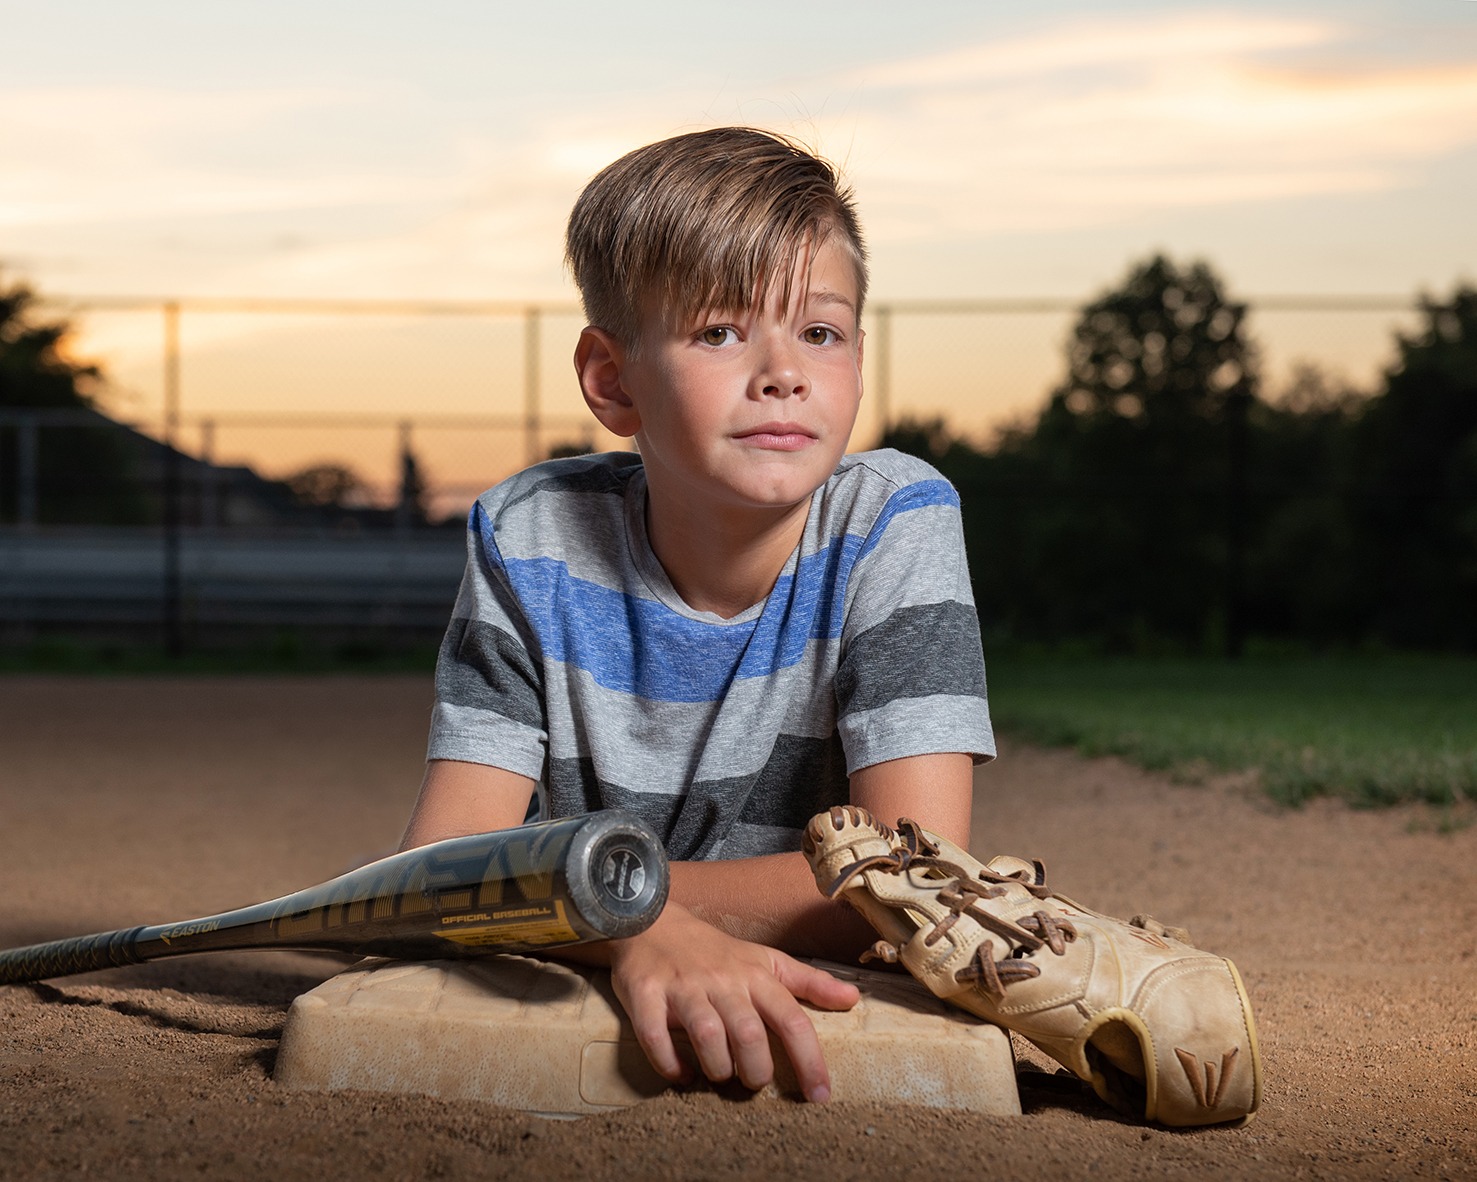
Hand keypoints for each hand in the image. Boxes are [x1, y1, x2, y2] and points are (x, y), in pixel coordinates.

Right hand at [607, 902, 859, 1102]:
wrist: (654, 921)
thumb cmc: (715, 951)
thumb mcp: (766, 960)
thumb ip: (809, 982)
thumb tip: (854, 998)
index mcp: (755, 975)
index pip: (792, 1019)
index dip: (810, 1060)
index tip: (820, 1096)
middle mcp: (722, 981)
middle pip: (749, 1035)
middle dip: (756, 1070)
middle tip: (753, 1080)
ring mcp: (683, 988)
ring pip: (707, 1037)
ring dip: (717, 1069)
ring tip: (719, 1074)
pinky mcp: (645, 994)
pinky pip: (656, 1037)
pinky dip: (670, 1065)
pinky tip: (681, 1074)